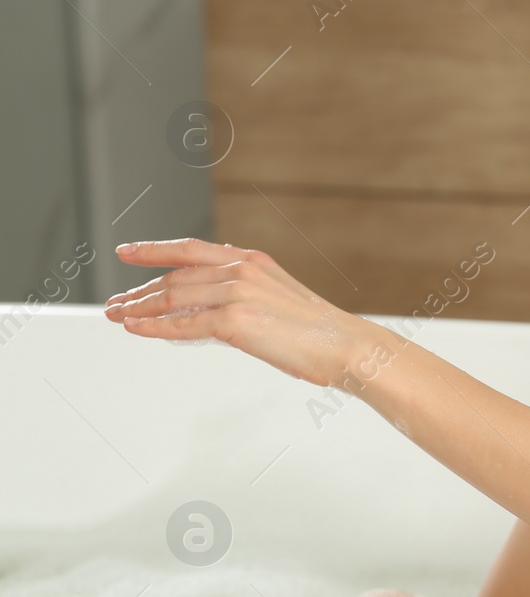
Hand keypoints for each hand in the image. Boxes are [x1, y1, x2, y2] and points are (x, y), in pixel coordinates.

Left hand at [102, 238, 372, 386]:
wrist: (345, 346)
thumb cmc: (319, 332)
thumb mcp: (276, 301)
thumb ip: (239, 299)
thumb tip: (202, 315)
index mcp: (252, 260)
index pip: (191, 250)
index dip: (154, 250)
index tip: (128, 252)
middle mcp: (242, 270)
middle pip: (175, 277)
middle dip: (140, 290)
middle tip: (117, 302)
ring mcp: (238, 294)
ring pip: (173, 298)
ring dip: (140, 308)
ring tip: (119, 316)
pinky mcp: (235, 321)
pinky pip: (184, 325)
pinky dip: (155, 327)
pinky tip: (137, 329)